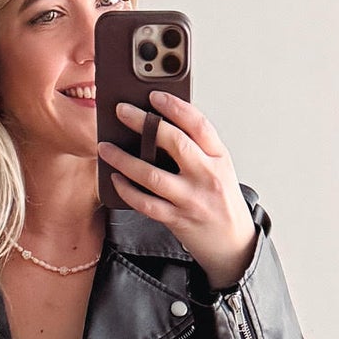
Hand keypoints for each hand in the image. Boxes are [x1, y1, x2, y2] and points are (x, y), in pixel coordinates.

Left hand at [98, 90, 258, 288]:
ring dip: (124, 159)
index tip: (154, 95)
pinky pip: (146, 203)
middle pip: (174, 142)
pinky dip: (127, 190)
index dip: (175, 106)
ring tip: (105, 148)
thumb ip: (197, 149)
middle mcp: (207, 176)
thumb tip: (157, 126)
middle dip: (143, 123)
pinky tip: (115, 178)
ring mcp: (191, 199)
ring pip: (152, 175)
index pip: (198, 125)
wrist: (233, 243)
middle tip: (121, 111)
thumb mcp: (219, 169)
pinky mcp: (178, 220)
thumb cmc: (221, 201)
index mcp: (219, 157)